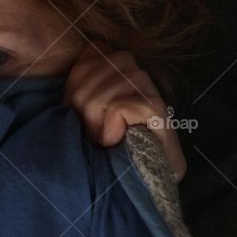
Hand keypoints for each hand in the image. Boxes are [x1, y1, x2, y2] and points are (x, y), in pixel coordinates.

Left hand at [63, 44, 185, 181]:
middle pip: (101, 65)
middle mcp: (141, 77)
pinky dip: (111, 126)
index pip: (96, 49)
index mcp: (122, 71)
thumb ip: (83, 82)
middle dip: (84, 101)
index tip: (78, 111)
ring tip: (102, 139)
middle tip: (90, 132)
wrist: (134, 186)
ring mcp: (152, 94)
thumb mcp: (83, 112)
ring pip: (110, 87)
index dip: (79, 79)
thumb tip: (87, 53)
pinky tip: (115, 141)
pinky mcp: (159, 113)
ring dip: (96, 118)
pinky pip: (121, 106)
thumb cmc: (105, 151)